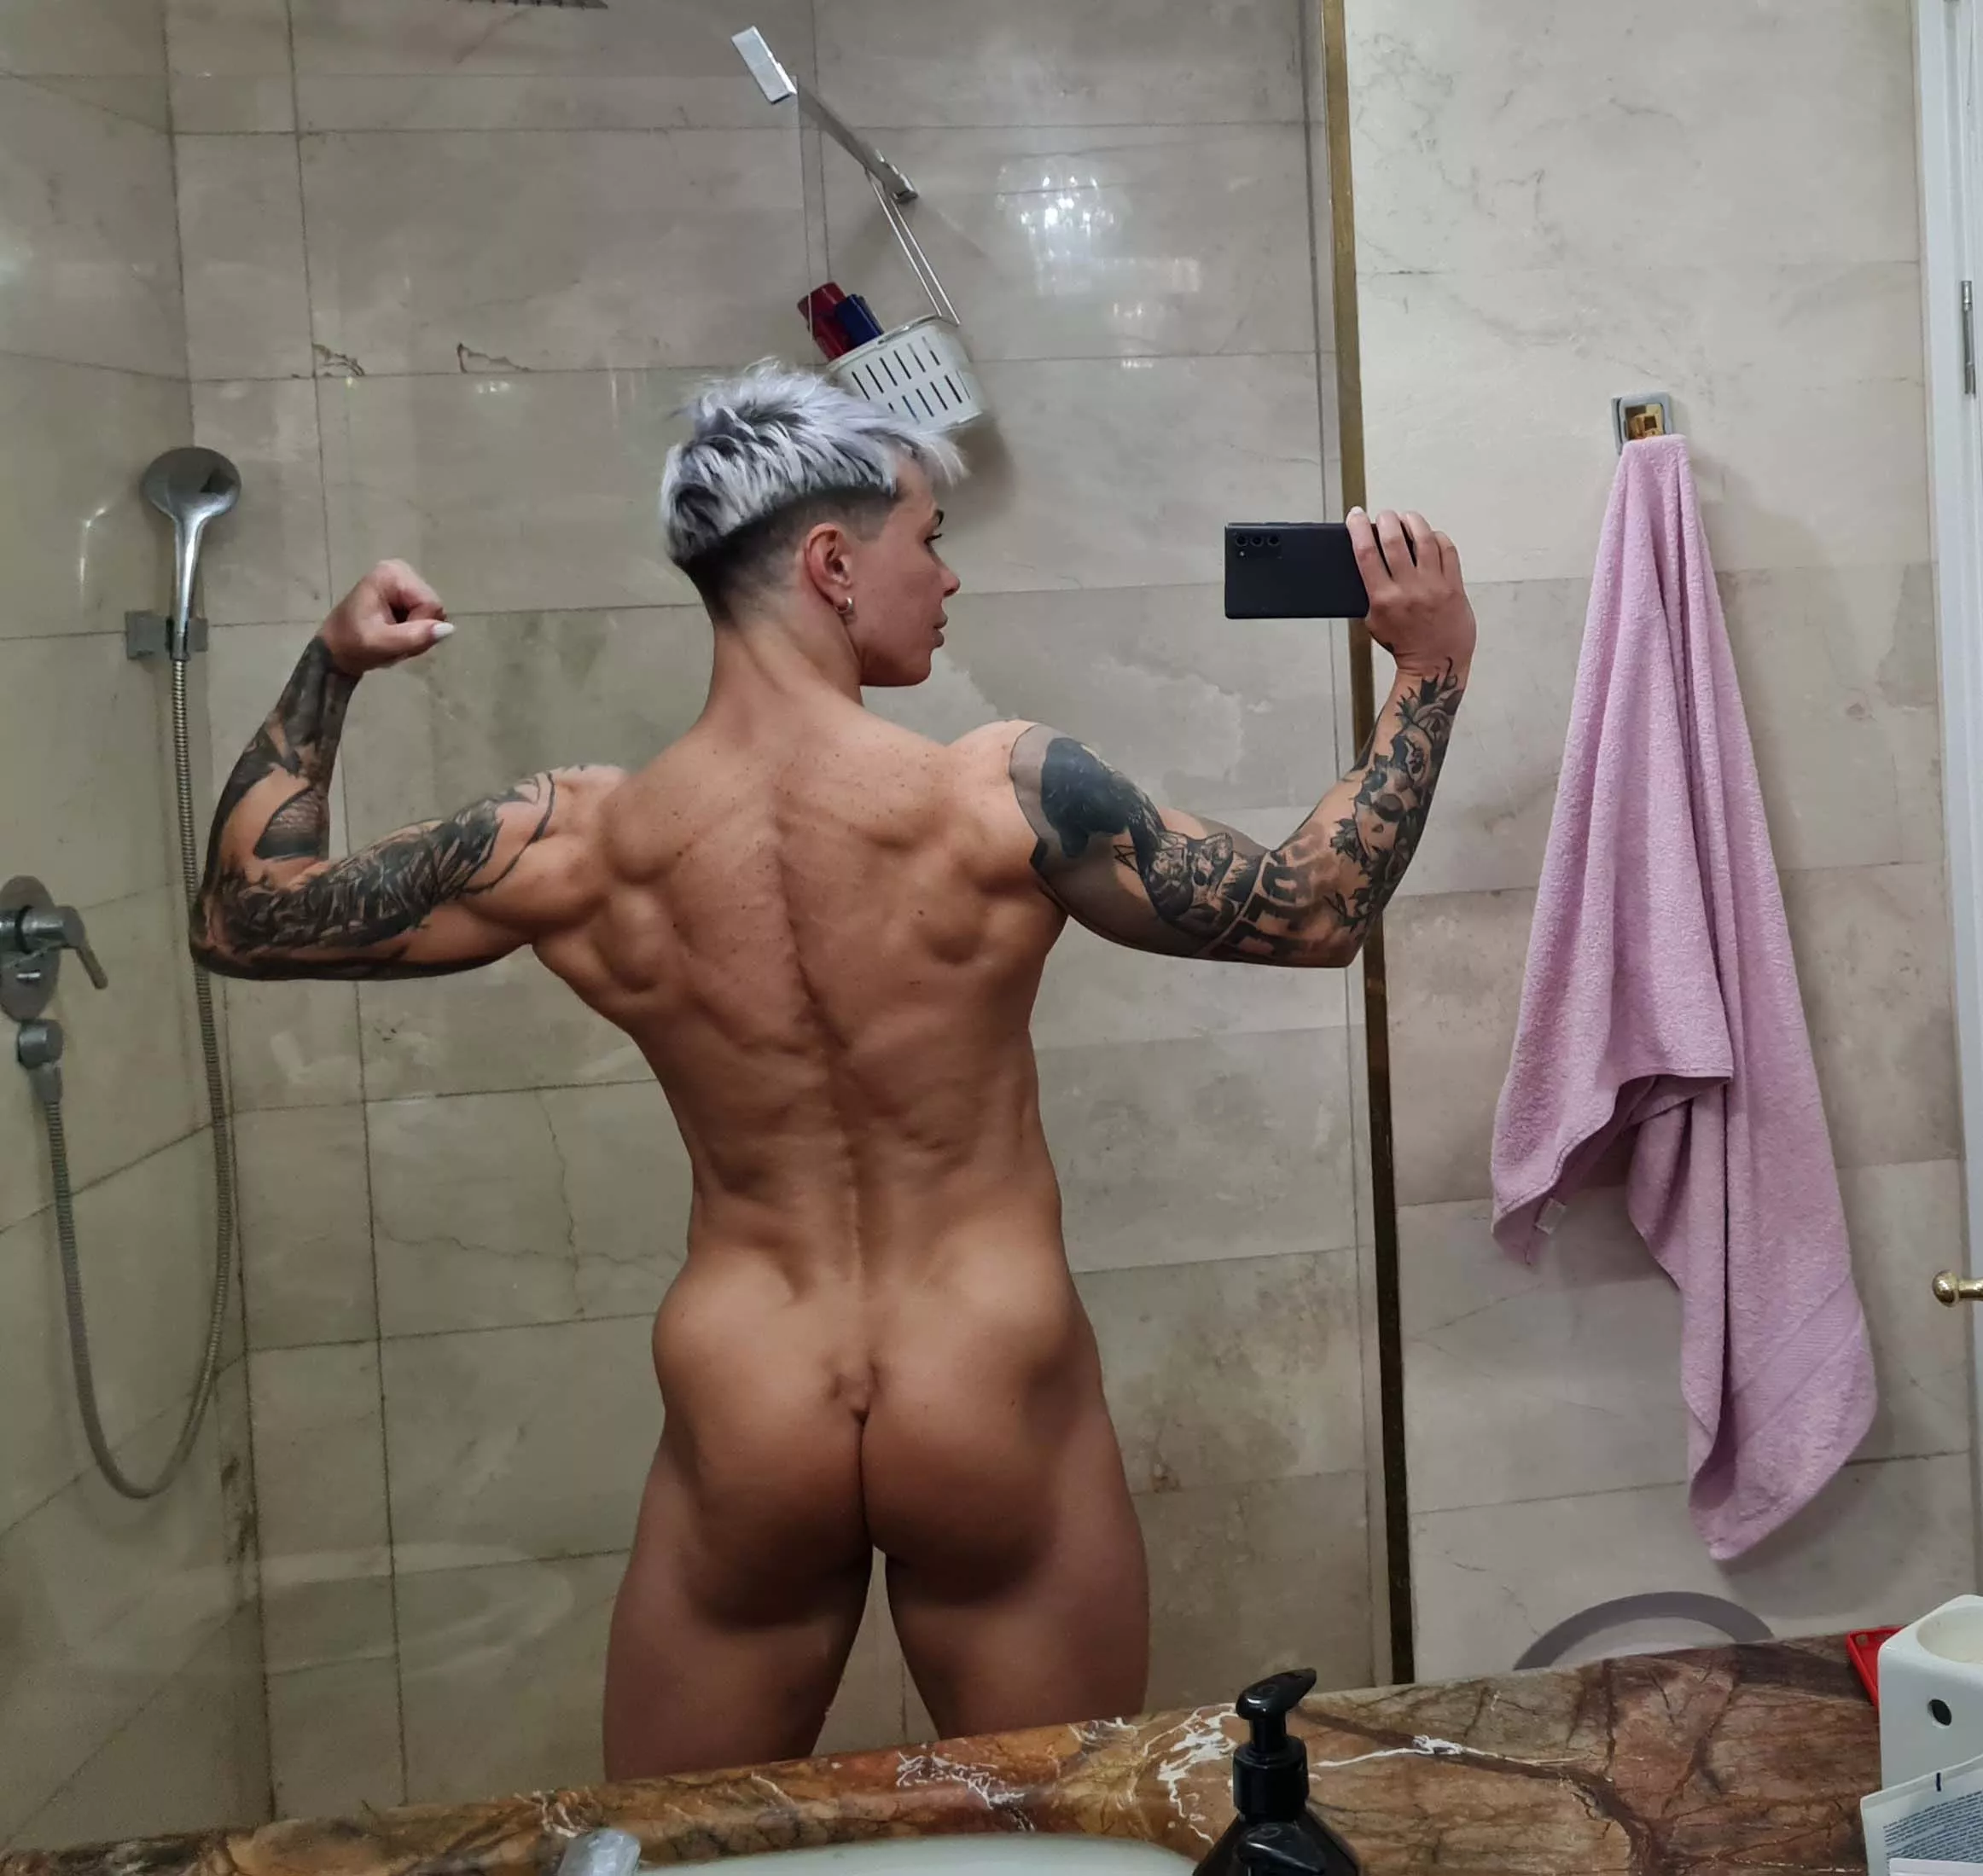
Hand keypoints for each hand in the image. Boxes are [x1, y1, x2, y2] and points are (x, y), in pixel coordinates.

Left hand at [319, 560, 451, 676]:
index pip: (430, 604)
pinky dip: (414, 629)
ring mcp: (402, 580)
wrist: (334, 651)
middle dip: (418, 629)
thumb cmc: (352, 645)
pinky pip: (425, 614)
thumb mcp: (382, 644)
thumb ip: (414, 636)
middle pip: (433, 607)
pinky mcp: (403, 591)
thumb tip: (448, 629)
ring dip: (416, 632)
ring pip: (432, 613)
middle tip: (394, 641)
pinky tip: (395, 633)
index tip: (395, 636)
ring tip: (392, 638)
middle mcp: (400, 570)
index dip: (419, 626)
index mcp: (391, 574)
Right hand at [1348, 508, 1475, 681]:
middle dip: (1386, 520)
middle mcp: (1408, 589)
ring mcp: (1434, 586)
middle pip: (1394, 539)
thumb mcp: (1374, 621)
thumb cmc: (1403, 643)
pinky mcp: (1454, 586)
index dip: (1358, 528)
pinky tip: (1430, 536)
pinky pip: (1447, 550)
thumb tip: (1368, 559)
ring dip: (1412, 521)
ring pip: (1424, 538)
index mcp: (1383, 599)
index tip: (1355, 516)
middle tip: (1384, 516)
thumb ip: (1371, 593)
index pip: (1366, 553)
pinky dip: (1436, 537)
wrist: (1435, 663)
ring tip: (1407, 518)